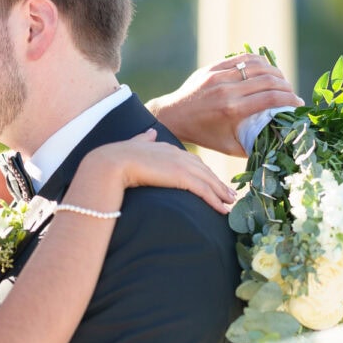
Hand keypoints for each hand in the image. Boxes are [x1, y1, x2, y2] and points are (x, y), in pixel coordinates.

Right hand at [81, 130, 237, 214]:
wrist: (112, 162)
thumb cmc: (116, 156)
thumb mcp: (134, 144)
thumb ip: (144, 139)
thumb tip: (150, 133)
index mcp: (167, 147)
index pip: (192, 161)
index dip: (204, 172)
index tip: (213, 181)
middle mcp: (178, 154)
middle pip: (204, 170)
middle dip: (218, 183)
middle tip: (230, 195)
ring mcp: (181, 165)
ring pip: (208, 181)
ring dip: (221, 194)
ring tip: (231, 204)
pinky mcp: (181, 177)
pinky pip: (203, 191)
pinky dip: (215, 200)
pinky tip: (223, 210)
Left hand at [146, 54, 301, 155]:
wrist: (173, 116)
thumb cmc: (203, 134)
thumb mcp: (228, 146)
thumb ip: (253, 145)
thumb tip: (278, 144)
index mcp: (232, 110)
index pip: (271, 98)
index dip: (290, 99)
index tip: (298, 104)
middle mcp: (227, 90)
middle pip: (268, 80)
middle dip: (286, 85)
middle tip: (292, 93)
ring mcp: (219, 75)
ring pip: (257, 65)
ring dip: (275, 72)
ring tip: (282, 81)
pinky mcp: (213, 67)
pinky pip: (242, 58)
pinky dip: (259, 62)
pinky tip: (266, 69)